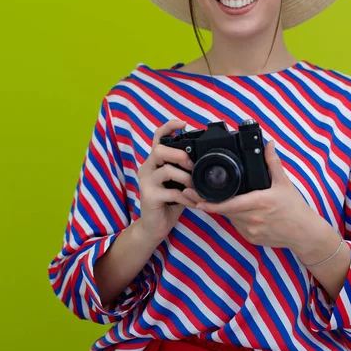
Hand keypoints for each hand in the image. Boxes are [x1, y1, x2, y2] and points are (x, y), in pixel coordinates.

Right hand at [137, 119, 194, 243]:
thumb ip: (184, 170)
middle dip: (180, 155)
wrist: (154, 227)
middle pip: (159, 150)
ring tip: (195, 187)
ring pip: (166, 170)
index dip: (169, 127)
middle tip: (192, 166)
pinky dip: (187, 197)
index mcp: (154, 161)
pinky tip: (193, 203)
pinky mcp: (149, 196)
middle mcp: (146, 168)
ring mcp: (146, 182)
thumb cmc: (168, 201)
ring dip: (186, 178)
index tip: (183, 123)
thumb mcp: (178, 182)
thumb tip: (204, 160)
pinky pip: (172, 192)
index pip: (157, 137)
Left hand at [183, 140, 316, 248]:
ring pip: (230, 218)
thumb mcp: (284, 183)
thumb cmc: (295, 208)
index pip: (229, 205)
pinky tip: (236, 209)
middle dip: (209, 202)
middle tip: (193, 193)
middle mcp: (252, 218)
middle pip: (224, 210)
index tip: (197, 199)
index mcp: (258, 203)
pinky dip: (234, 217)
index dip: (211, 204)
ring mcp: (251, 230)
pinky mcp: (251, 238)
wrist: (305, 234)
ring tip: (213, 198)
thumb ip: (273, 162)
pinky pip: (237, 226)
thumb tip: (269, 144)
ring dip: (223, 209)